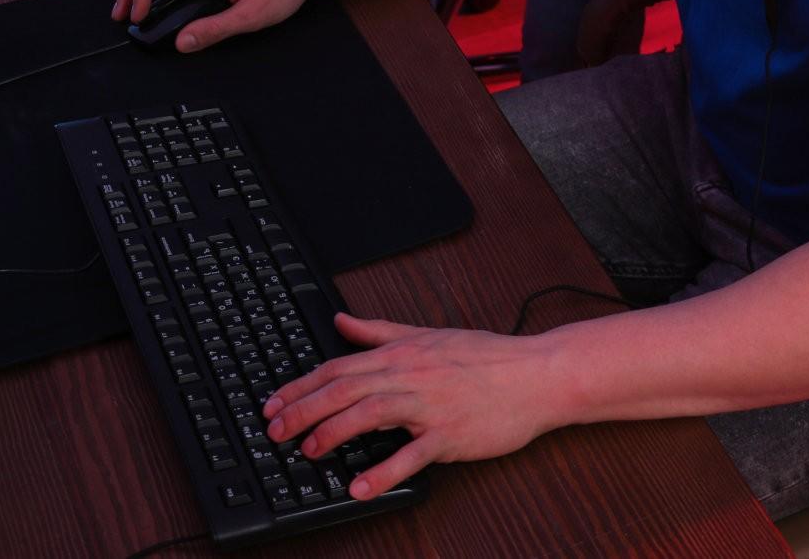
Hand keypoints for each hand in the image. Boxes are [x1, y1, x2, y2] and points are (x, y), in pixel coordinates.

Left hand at [263, 316, 563, 497]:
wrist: (535, 375)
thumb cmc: (485, 358)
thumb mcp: (427, 335)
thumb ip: (380, 331)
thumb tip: (341, 320)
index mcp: (401, 353)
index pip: (338, 367)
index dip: (300, 385)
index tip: (273, 403)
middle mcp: (409, 376)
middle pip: (344, 389)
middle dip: (303, 410)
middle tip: (275, 431)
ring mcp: (429, 405)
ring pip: (370, 414)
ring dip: (333, 433)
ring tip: (309, 451)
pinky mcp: (449, 435)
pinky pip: (411, 455)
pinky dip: (384, 472)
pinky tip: (360, 488)